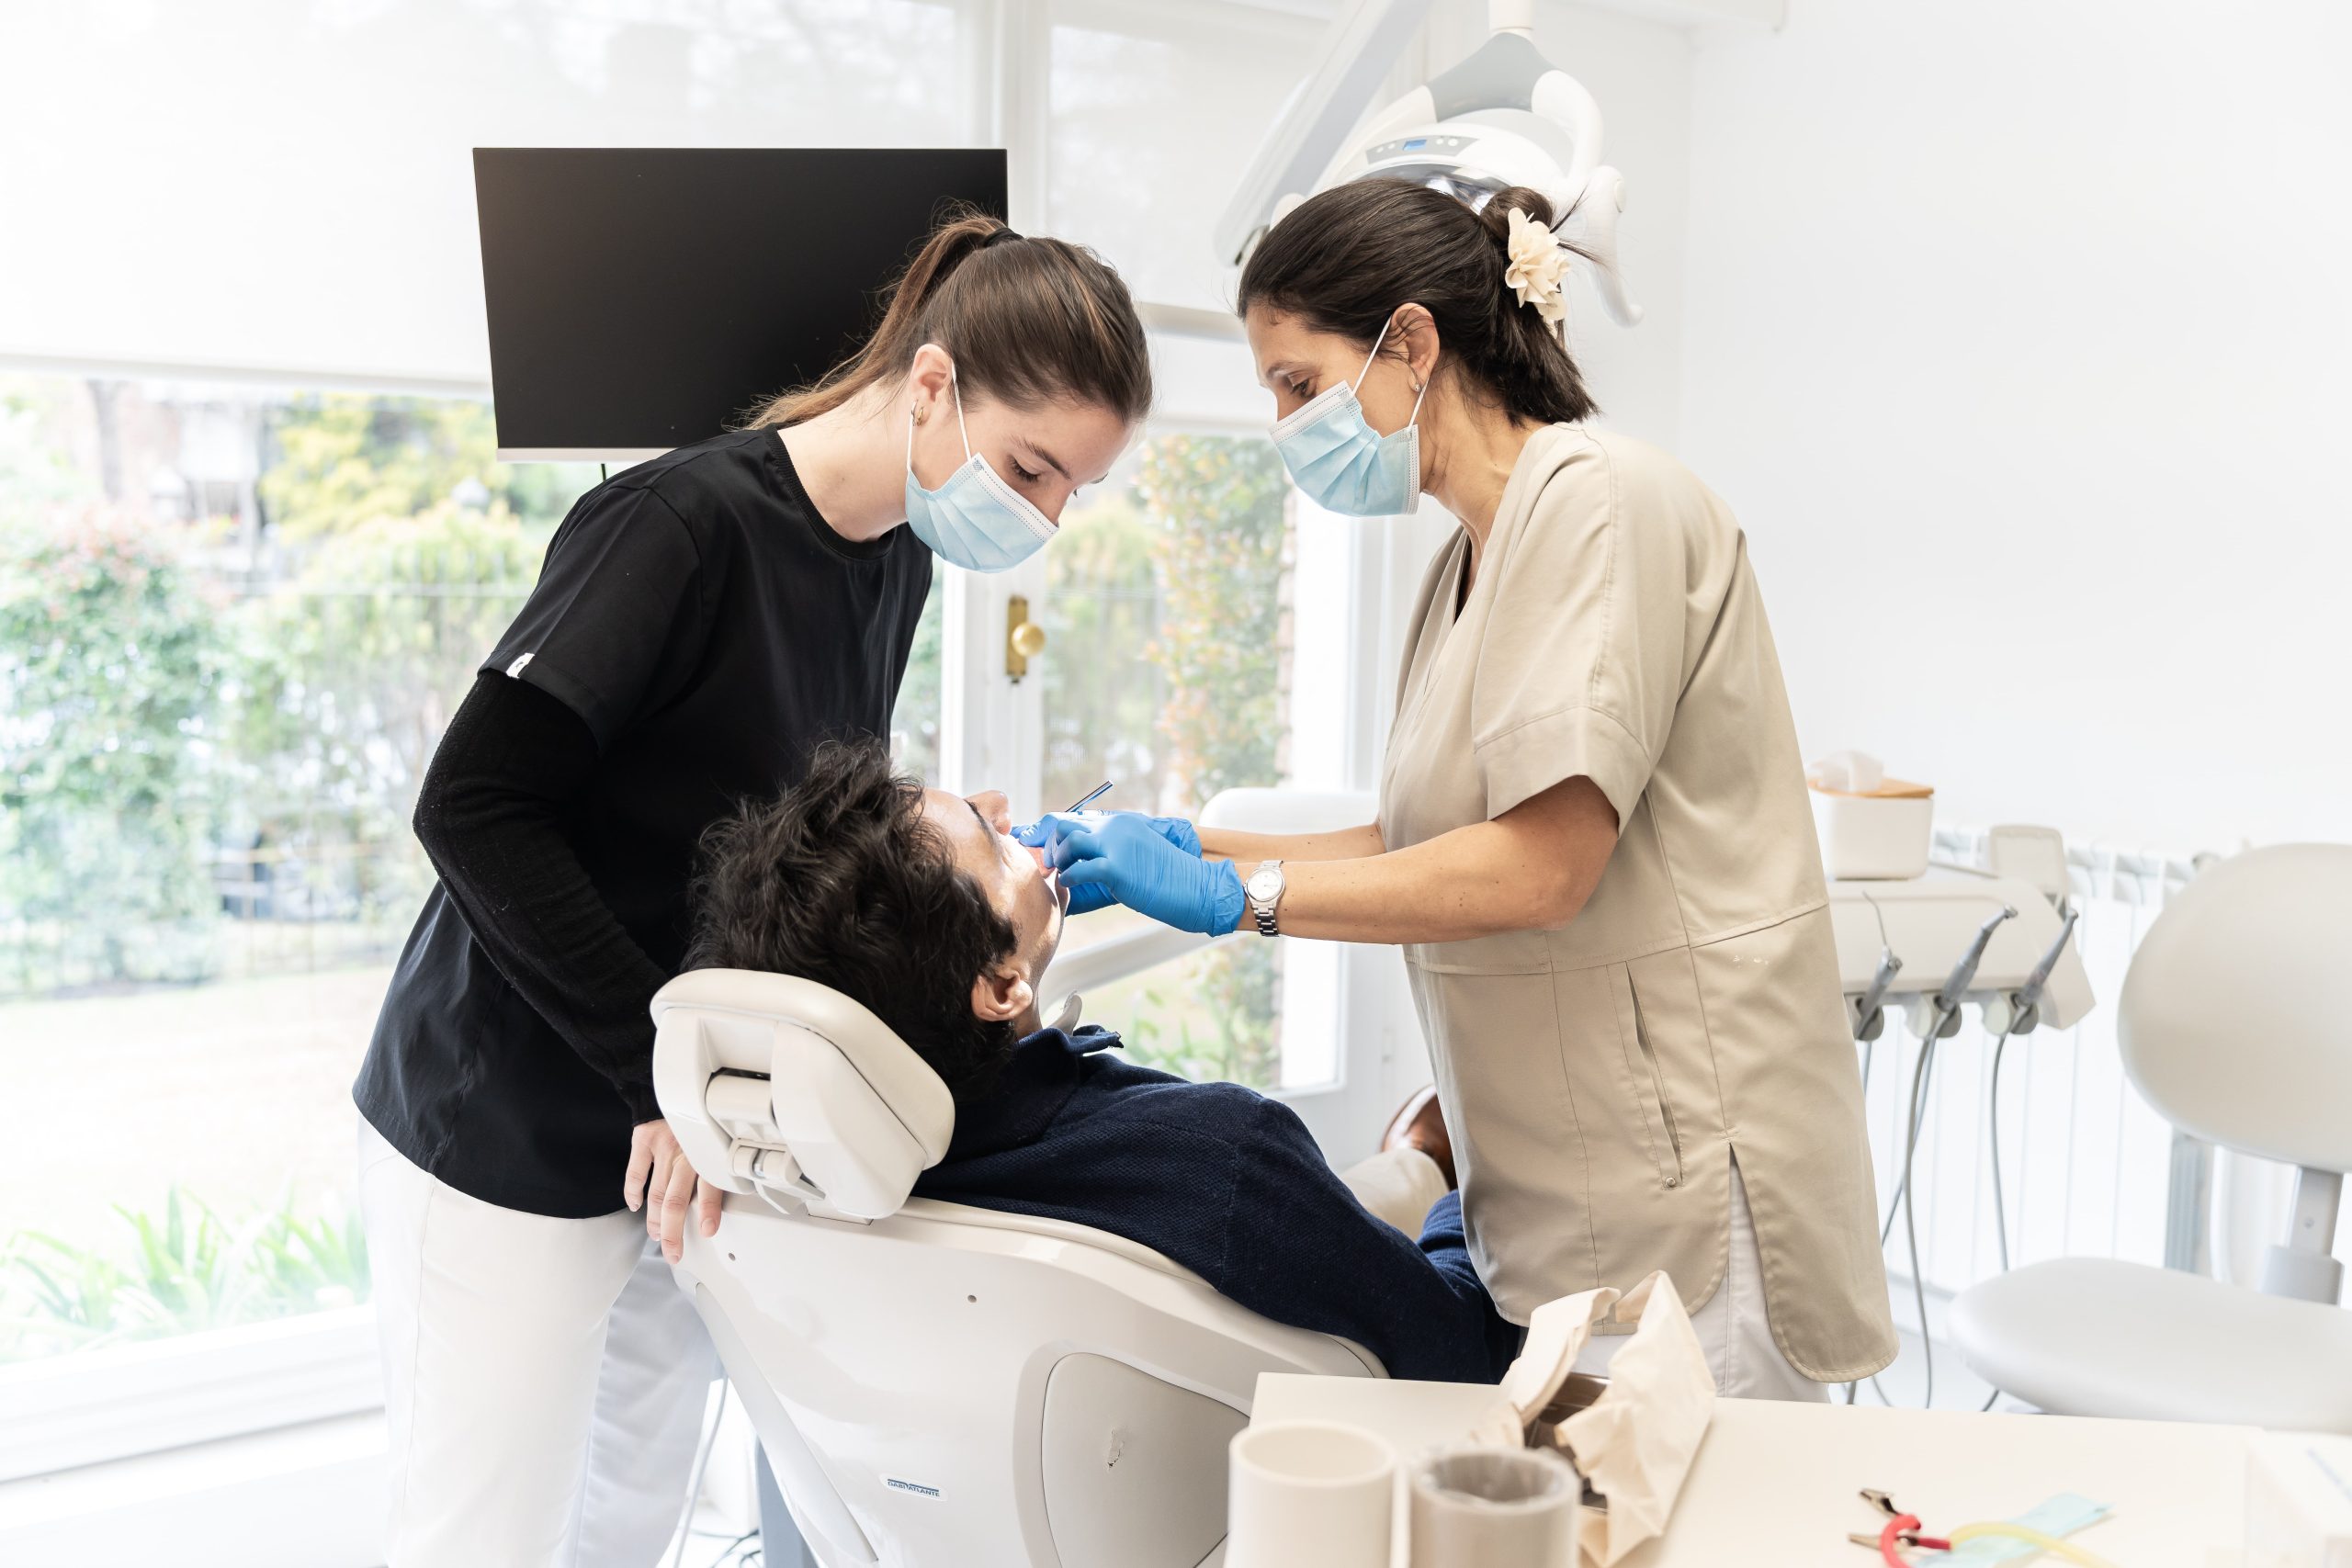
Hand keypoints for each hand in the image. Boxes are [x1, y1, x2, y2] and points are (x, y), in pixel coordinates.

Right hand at [624, 1118, 721, 1263]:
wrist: (679, 1087)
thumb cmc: (705, 1120)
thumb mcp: (723, 1141)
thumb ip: (721, 1168)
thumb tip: (726, 1201)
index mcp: (709, 1154)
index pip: (710, 1186)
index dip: (708, 1211)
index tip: (708, 1231)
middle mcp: (686, 1152)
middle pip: (675, 1200)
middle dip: (673, 1232)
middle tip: (674, 1253)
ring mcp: (663, 1146)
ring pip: (657, 1192)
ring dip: (656, 1220)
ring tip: (659, 1236)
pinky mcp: (644, 1139)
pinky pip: (636, 1172)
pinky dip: (633, 1192)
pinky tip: (636, 1207)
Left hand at [1015, 812, 1202, 914]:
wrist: (1196, 887)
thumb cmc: (1167, 878)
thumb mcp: (1137, 854)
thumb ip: (1110, 850)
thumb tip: (1079, 860)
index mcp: (1119, 822)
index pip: (1072, 817)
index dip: (1049, 830)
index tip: (1036, 843)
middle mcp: (1115, 828)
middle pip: (1063, 825)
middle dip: (1048, 844)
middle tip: (1048, 865)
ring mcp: (1116, 846)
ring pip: (1068, 842)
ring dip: (1058, 860)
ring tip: (1062, 875)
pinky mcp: (1117, 869)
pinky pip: (1078, 870)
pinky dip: (1068, 879)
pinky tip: (1071, 885)